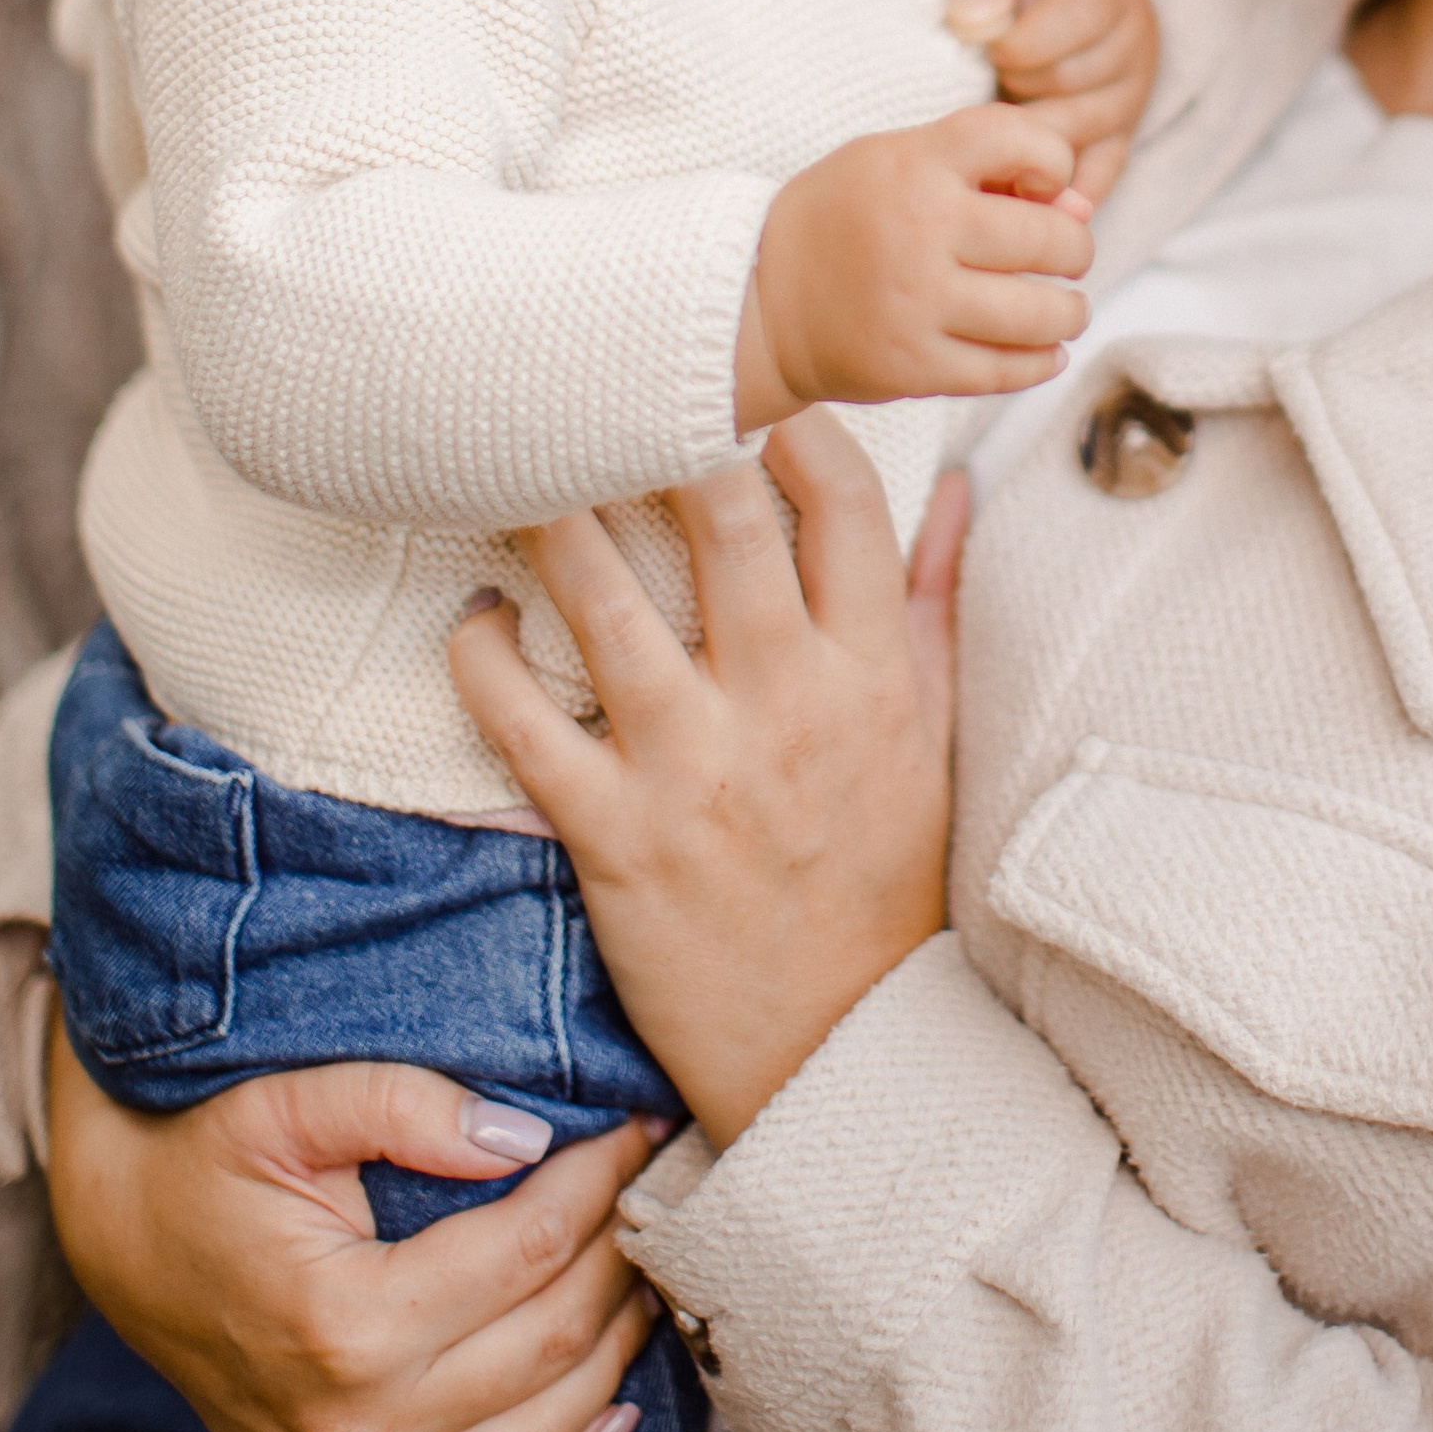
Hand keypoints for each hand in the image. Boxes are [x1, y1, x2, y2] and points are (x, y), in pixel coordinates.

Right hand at [44, 1020, 653, 1431]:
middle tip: (656, 1183)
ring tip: (645, 1268)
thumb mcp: (287, 1102)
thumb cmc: (209, 1160)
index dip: (602, 1177)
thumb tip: (523, 1135)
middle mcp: (353, 1431)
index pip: (529, 1246)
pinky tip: (607, 1412)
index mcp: (343, 1323)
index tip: (640, 1122)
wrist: (126, 1245)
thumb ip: (403, 1102)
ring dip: (614, 1351)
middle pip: (552, 1340)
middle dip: (622, 1251)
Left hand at [452, 417, 965, 1152]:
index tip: (741, 383)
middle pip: (722, 519)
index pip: (841, 501)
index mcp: (872, 671)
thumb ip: (937, 604)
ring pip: (607, 603)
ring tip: (513, 458)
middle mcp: (786, 704)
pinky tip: (473, 616)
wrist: (841, 1054)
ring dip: (553, 516)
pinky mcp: (614, 837)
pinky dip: (482, 658)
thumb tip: (960, 489)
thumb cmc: (886, 884)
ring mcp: (695, 768)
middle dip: (661, 429)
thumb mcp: (936, 738)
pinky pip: (526, 725)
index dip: (789, 420)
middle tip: (604, 377)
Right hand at [735, 101, 1089, 433]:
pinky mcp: (913, 367)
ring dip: (1070, 312)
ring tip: (1063, 309)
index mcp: (915, 165)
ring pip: (1042, 314)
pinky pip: (1008, 371)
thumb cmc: (843, 220)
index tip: (1042, 185)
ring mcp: (916, 304)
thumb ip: (986, 170)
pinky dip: (1041, 361)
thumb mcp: (896, 162)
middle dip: (1076, 251)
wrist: (757, 302)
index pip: (1024, 140)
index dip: (1055, 161)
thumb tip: (1081, 208)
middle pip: (1051, 240)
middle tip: (1065, 258)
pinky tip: (1042, 350)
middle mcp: (919, 230)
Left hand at [947, 0, 1158, 202]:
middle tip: (989, 78)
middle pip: (1073, 82)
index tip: (987, 45)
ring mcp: (1130, 100)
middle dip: (1019, 84)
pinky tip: (1023, 204)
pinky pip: (1099, 178)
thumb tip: (969, 20)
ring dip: (1026, 132)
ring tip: (989, 124)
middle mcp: (1133, 47)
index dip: (1020, 41)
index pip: (1077, 22)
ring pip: (1078, 133)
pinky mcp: (1120, 141)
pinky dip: (1062, 195)